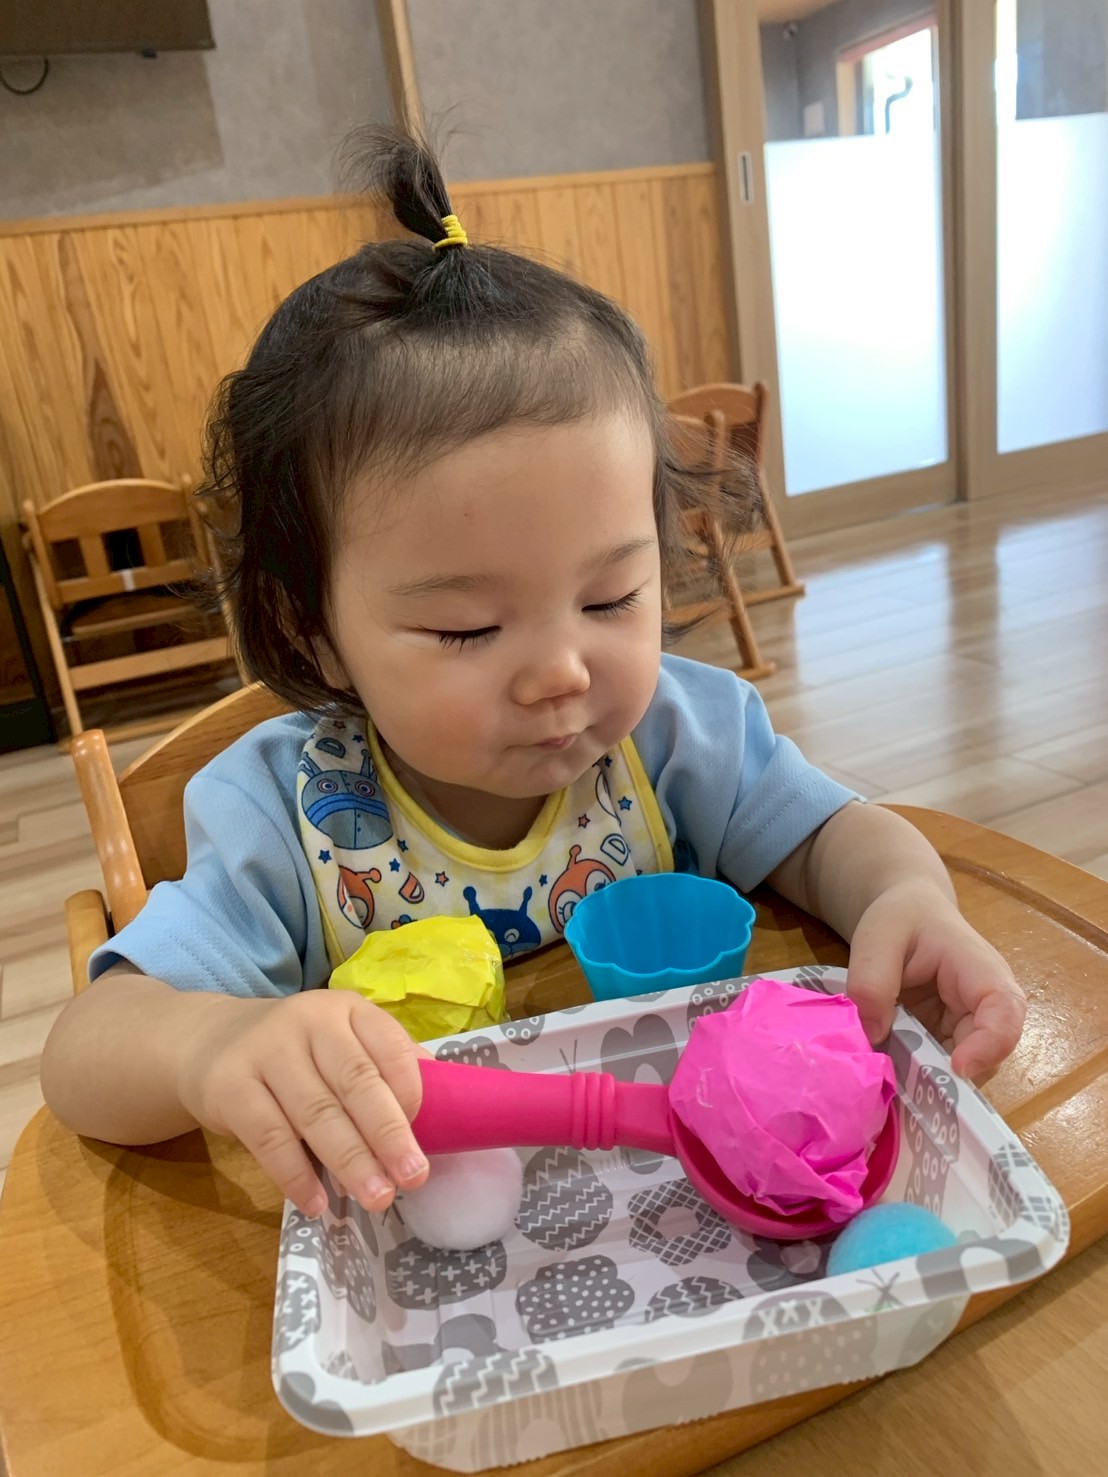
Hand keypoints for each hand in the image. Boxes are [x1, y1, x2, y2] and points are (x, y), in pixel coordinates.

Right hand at [175, 989, 429, 1216]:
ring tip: (377, 1199)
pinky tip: (317, 1203)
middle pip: (355, 1081)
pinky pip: (269, 1137)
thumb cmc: (296, 1054)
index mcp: (347, 1010)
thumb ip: (382, 1068)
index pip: (388, 1045)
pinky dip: (296, 1175)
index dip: (411, 1090)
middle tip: (414, 1178)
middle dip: (388, 1134)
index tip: (427, 1134)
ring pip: (316, 1113)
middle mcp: (308, 1021)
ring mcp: (266, 1051)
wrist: (207, 1043)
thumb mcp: (340, 1043)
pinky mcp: (229, 1086)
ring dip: (349, 1162)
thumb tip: (444, 1109)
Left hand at [845, 880, 1026, 1078]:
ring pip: (962, 1067)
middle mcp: (985, 1004)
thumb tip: (870, 1033)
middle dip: (950, 1074)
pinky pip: (939, 1065)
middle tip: (908, 1085)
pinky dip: (916, 1073)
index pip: (1004, 1011)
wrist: (907, 915)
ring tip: (891, 1075)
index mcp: (980, 970)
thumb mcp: (878, 937)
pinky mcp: (948, 1038)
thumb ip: (872, 981)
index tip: (956, 1067)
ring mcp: (969, 1025)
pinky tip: (889, 1070)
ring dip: (929, 1078)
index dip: (989, 1045)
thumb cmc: (902, 918)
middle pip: (987, 1052)